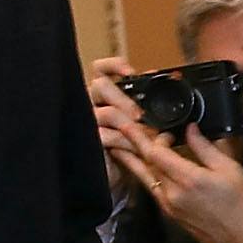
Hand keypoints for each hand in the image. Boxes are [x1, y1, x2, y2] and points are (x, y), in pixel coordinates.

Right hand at [86, 56, 141, 199]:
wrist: (120, 177)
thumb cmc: (129, 147)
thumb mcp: (142, 122)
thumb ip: (145, 101)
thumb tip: (154, 78)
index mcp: (105, 95)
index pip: (100, 69)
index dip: (113, 65)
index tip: (131, 72)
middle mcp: (92, 103)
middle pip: (100, 86)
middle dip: (123, 98)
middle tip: (140, 115)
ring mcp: (88, 122)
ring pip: (106, 112)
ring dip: (130, 123)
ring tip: (146, 135)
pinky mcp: (88, 141)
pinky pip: (105, 135)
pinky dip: (124, 141)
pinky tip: (134, 147)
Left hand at [107, 121, 242, 242]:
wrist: (241, 239)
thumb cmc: (240, 202)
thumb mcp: (228, 168)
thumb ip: (205, 147)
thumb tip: (190, 129)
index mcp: (187, 179)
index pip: (155, 153)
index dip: (151, 137)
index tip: (156, 128)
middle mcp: (171, 192)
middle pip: (146, 163)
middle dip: (134, 144)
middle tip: (123, 128)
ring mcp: (167, 204)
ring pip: (144, 177)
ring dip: (132, 160)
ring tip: (117, 146)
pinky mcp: (168, 212)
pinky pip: (151, 188)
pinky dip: (144, 174)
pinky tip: (140, 166)